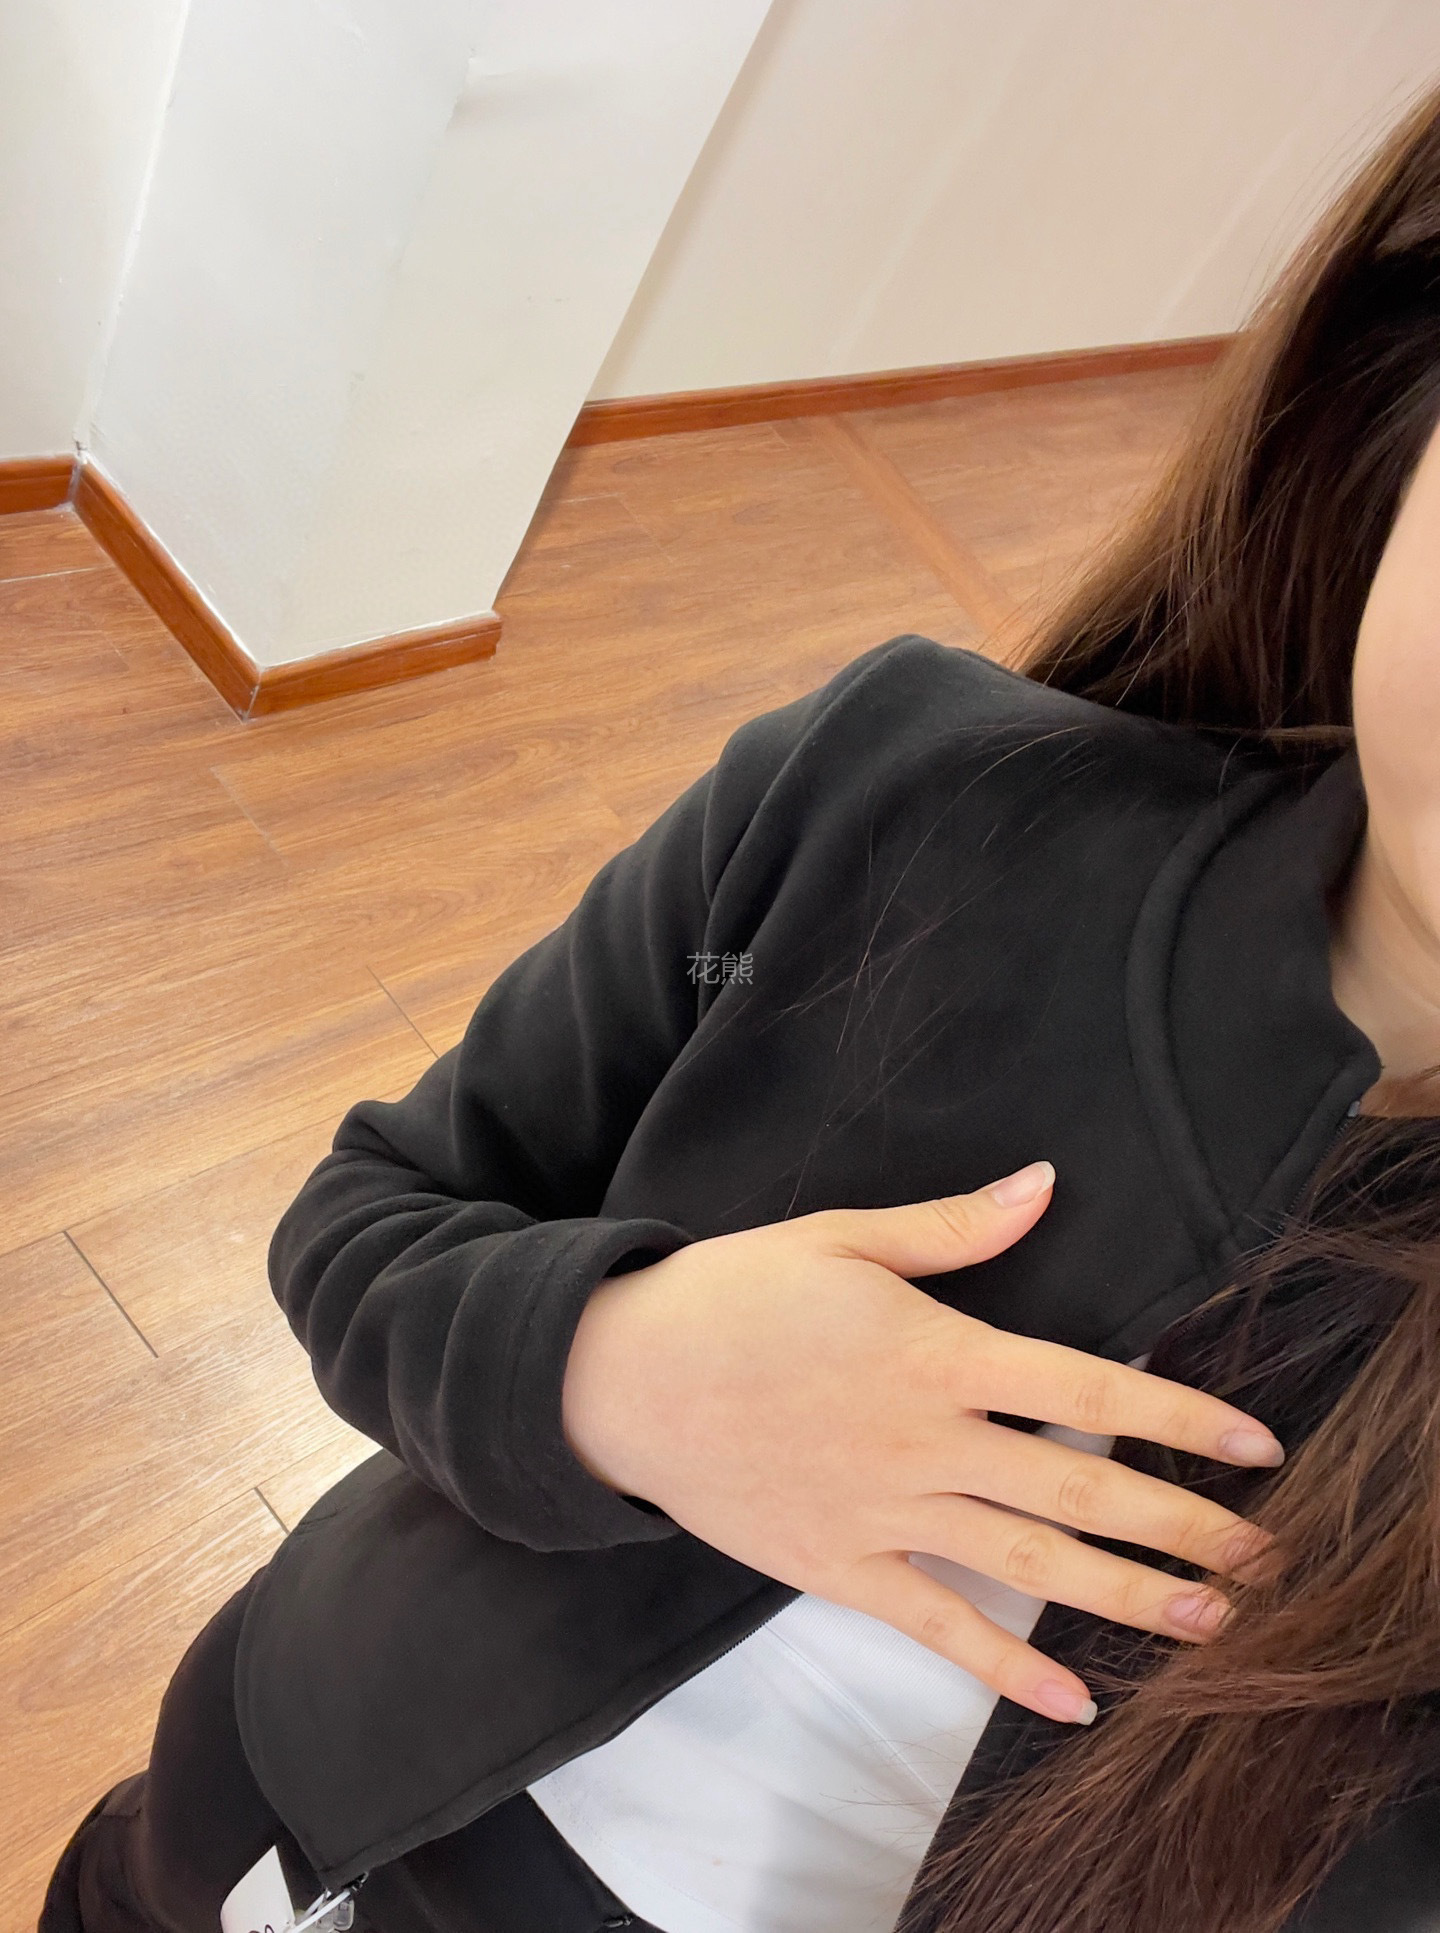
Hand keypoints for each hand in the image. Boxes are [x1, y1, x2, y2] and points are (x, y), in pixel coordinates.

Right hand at [562, 1162, 1281, 1725]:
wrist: (619, 1380)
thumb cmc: (732, 1296)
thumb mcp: (840, 1239)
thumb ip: (952, 1229)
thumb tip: (1044, 1184)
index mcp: (935, 1354)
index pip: (1086, 1390)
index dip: (1179, 1417)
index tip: (1256, 1446)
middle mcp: (925, 1443)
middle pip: (1079, 1490)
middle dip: (1182, 1526)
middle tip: (1267, 1554)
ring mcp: (885, 1515)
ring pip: (1028, 1563)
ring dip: (1126, 1597)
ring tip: (1210, 1621)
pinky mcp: (839, 1568)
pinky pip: (937, 1629)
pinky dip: (1006, 1668)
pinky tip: (1071, 1701)